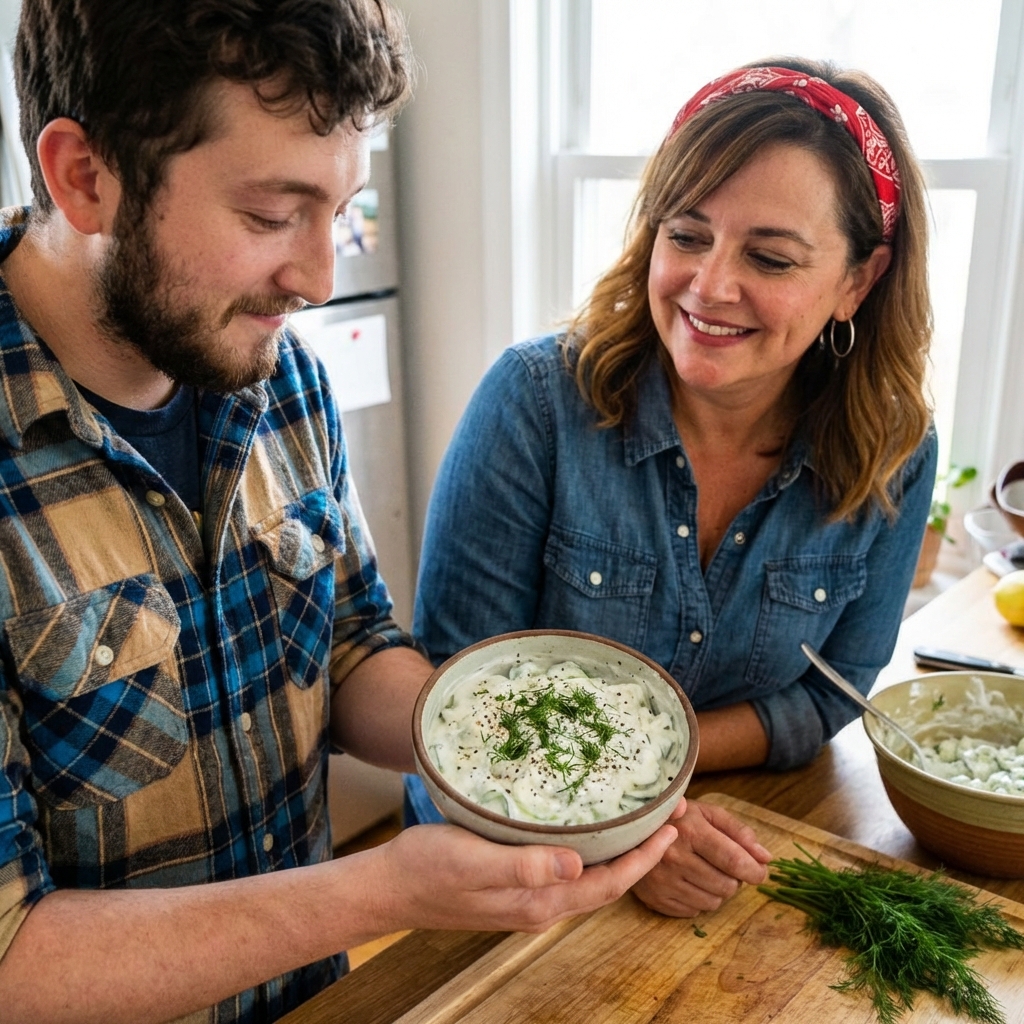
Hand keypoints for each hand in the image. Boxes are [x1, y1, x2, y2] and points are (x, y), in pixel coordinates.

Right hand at [373, 820, 678, 934]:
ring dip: (617, 851)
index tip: (673, 829)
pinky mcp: (511, 883)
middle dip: (641, 854)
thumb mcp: (475, 862)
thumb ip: (525, 866)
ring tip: (637, 818)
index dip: (644, 859)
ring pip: (587, 877)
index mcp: (538, 903)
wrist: (390, 887)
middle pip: (605, 883)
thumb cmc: (428, 869)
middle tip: (665, 816)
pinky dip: (587, 849)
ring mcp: (526, 897)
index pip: (608, 885)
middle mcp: (539, 906)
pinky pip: (565, 870)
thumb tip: (578, 866)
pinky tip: (585, 826)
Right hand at [630, 799, 770, 916]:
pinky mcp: (655, 899)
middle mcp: (675, 858)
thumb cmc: (675, 819)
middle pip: (727, 886)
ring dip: (718, 891)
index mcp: (690, 832)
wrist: (630, 829)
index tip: (760, 872)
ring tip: (705, 872)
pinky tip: (689, 881)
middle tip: (724, 866)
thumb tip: (765, 858)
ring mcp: (663, 881)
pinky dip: (699, 899)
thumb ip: (738, 832)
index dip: (754, 870)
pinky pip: (694, 911)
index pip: (733, 860)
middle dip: (734, 879)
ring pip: (713, 902)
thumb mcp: (706, 813)